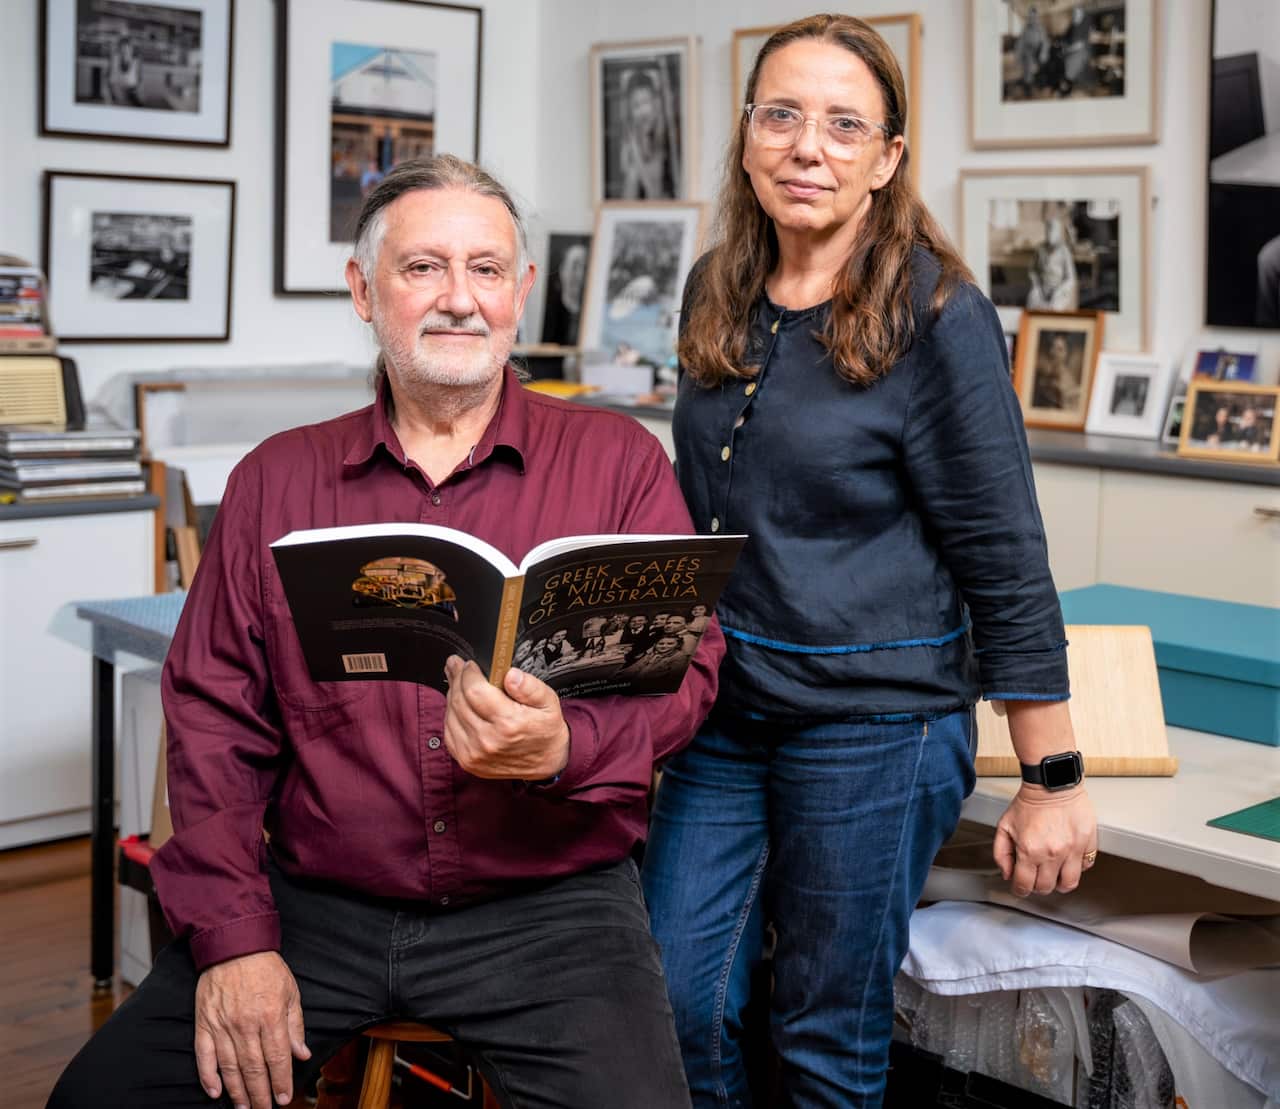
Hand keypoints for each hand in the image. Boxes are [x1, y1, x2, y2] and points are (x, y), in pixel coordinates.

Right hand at [194, 951, 309, 1108]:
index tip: (284, 1098)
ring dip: (238, 1091)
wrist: (234, 945)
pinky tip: (215, 1092)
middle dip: (261, 1094)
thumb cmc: (266, 968)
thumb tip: (302, 1054)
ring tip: (245, 1107)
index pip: (277, 1058)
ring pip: (230, 1067)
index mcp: (271, 1016)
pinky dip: (208, 1076)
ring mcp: (222, 1025)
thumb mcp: (291, 991)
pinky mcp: (204, 1023)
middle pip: (254, 1068)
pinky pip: (204, 1056)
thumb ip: (296, 1026)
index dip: (281, 1081)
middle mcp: (246, 1024)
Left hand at [442, 656, 570, 779]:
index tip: (469, 664)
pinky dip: (451, 714)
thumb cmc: (545, 731)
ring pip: (451, 714)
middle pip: (459, 701)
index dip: (468, 673)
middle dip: (456, 679)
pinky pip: (449, 731)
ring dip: (452, 695)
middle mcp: (488, 740)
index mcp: (508, 723)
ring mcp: (474, 753)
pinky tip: (459, 705)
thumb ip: (530, 687)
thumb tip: (511, 674)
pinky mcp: (467, 761)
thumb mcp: (549, 703)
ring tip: (457, 682)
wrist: (545, 764)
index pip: (475, 691)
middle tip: (456, 665)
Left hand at [992, 784, 1097, 896]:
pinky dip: (1077, 868)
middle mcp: (1052, 854)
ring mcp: (1073, 850)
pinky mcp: (1088, 843)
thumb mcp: (1004, 826)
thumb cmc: (1029, 803)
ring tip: (1054, 874)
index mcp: (1029, 850)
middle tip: (1036, 877)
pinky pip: (1085, 867)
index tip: (1020, 887)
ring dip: (1059, 883)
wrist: (1052, 784)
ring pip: (1069, 884)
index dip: (1019, 890)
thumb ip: (1001, 853)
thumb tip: (1007, 874)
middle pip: (1046, 888)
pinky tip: (1068, 859)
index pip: (1024, 886)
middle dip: (1037, 886)